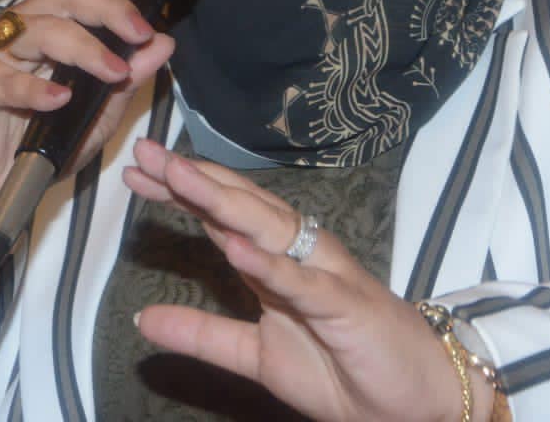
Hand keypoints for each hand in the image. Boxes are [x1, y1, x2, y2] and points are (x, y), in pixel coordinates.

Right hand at [0, 0, 174, 311]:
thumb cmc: (37, 141)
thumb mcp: (97, 113)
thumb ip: (128, 79)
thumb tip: (163, 44)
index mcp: (52, 21)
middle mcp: (22, 26)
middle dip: (108, 7)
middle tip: (138, 32)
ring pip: (40, 28)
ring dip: (84, 48)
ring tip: (113, 73)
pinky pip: (4, 77)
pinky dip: (35, 87)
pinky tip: (59, 99)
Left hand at [123, 138, 481, 421]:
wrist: (413, 402)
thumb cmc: (344, 369)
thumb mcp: (256, 357)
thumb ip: (203, 335)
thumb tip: (142, 320)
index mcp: (277, 264)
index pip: (222, 216)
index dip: (180, 192)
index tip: (136, 171)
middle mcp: (301, 255)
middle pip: (240, 207)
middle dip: (193, 178)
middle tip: (147, 152)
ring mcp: (324, 275)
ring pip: (269, 228)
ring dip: (222, 201)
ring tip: (180, 176)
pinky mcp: (345, 306)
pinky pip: (303, 282)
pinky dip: (270, 264)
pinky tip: (236, 248)